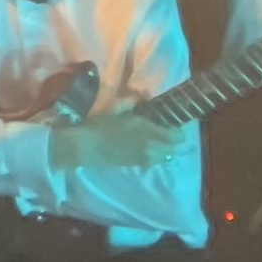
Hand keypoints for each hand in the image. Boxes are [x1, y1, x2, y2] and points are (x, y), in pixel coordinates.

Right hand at [47, 108, 178, 173]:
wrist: (85, 147)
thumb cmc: (98, 125)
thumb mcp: (115, 109)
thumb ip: (131, 103)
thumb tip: (142, 97)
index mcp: (145, 127)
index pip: (175, 135)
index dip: (177, 131)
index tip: (171, 125)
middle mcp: (150, 144)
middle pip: (173, 148)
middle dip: (171, 143)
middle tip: (165, 135)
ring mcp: (144, 157)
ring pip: (165, 158)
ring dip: (164, 151)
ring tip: (156, 144)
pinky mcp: (136, 165)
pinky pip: (154, 163)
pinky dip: (154, 157)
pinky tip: (145, 151)